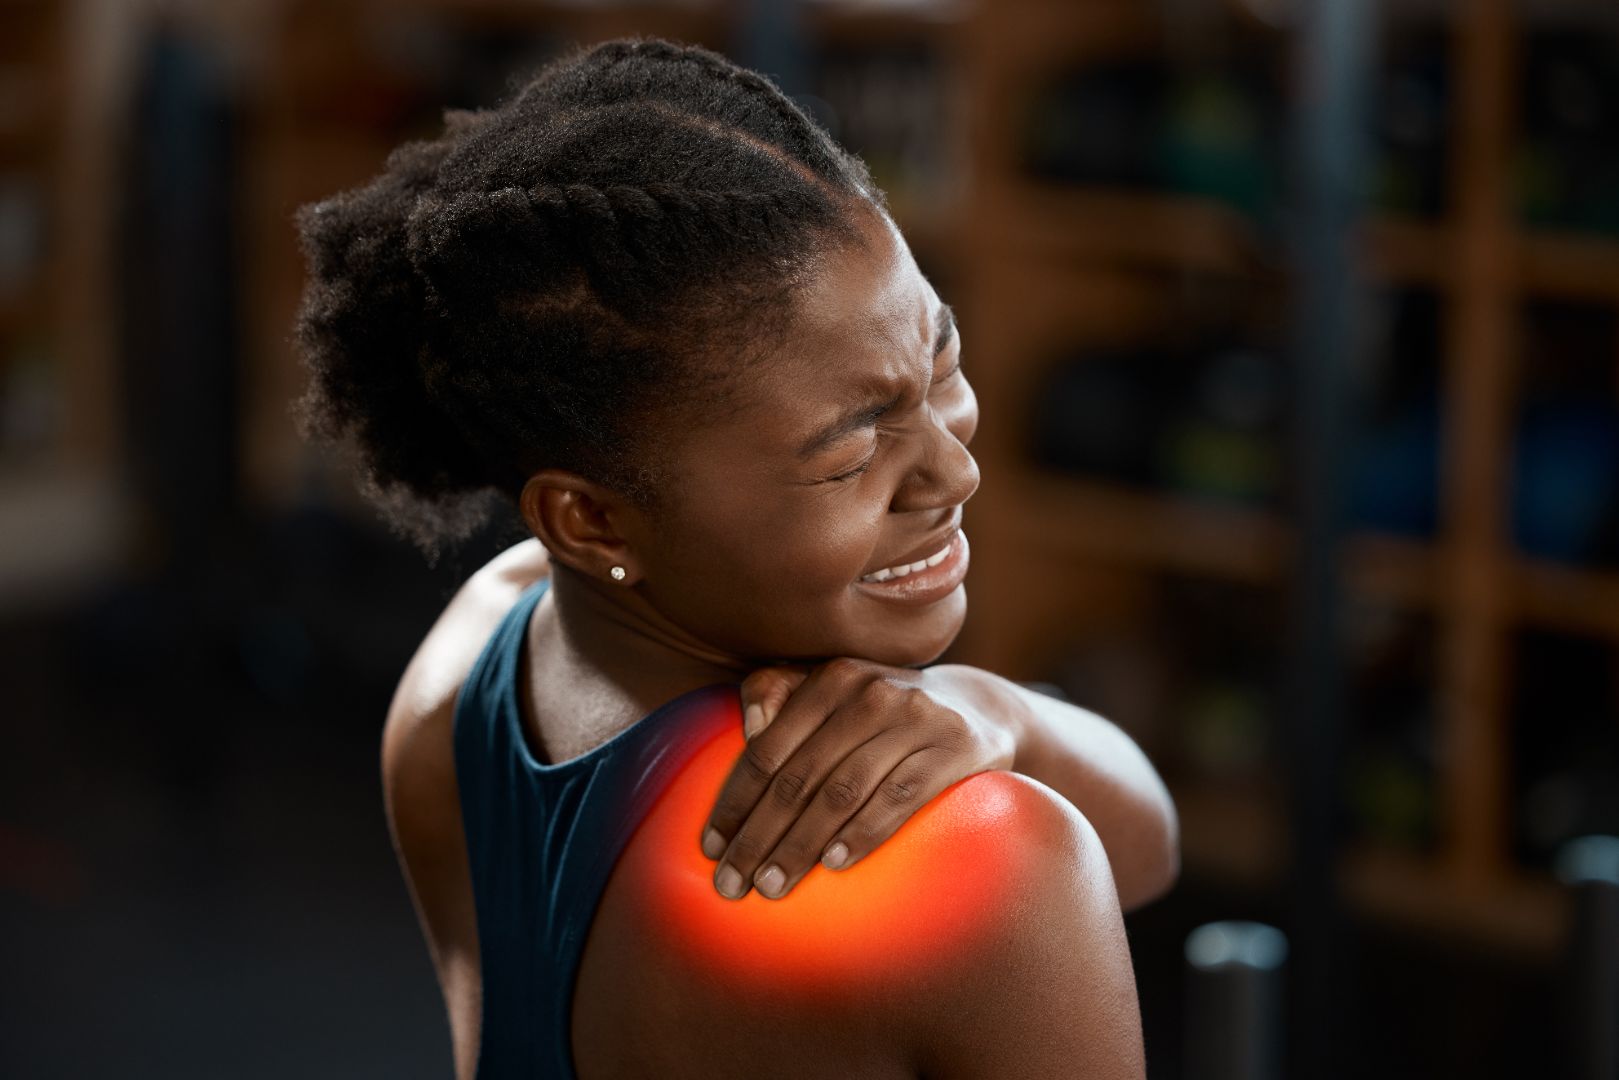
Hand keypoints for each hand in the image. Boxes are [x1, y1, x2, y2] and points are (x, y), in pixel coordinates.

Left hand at [698, 657, 1017, 901]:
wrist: (977, 709)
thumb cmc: (882, 711)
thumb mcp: (833, 691)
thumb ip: (778, 693)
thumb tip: (747, 729)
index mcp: (832, 679)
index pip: (769, 749)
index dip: (735, 801)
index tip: (711, 848)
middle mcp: (872, 692)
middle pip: (799, 776)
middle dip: (759, 835)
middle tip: (733, 883)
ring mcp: (917, 719)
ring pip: (843, 791)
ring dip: (801, 844)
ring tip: (773, 884)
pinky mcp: (957, 749)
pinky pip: (900, 798)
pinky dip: (863, 832)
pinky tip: (834, 863)